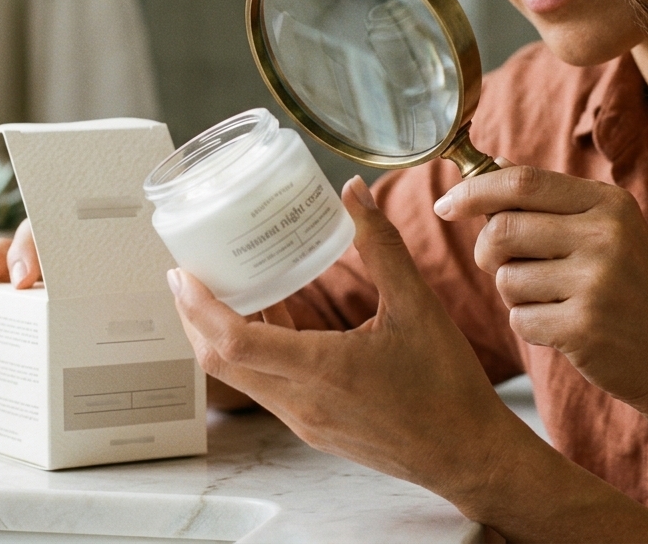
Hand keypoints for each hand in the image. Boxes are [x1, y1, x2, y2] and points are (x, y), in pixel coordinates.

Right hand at [0, 218, 256, 410]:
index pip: (38, 233)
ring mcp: (28, 311)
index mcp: (72, 251)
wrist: (164, 342)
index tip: (24, 277)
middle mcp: (44, 275)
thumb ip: (159, 276)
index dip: (25, 249)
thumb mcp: (155, 288)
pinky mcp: (25, 348)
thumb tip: (177, 278)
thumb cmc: (155, 299)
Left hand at [169, 177, 542, 501]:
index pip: (233, 341)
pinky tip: (274, 317)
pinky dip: (256, 351)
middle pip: (219, 362)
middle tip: (188, 275)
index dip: (197, 306)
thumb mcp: (418, 306)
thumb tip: (354, 193)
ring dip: (223, 335)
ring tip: (225, 289)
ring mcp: (305, 420)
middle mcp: (301, 403)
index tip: (181, 273)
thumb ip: (381, 246)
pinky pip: (267, 387)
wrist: (467, 455)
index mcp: (321, 371)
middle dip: (193, 318)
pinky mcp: (314, 427)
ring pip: (241, 376)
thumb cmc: (447, 389)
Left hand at [434, 166, 647, 413]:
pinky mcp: (584, 327)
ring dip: (515, 294)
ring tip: (555, 301)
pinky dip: (531, 326)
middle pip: (503, 229)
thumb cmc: (634, 292)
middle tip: (501, 266)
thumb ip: (551, 200)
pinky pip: (520, 319)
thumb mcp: (610, 232)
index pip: (522, 182)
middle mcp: (605, 236)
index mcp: (609, 204)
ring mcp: (596, 282)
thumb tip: (493, 163)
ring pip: (506, 278)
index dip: (474, 191)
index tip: (445, 205)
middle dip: (487, 251)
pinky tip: (565, 329)